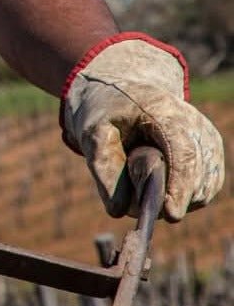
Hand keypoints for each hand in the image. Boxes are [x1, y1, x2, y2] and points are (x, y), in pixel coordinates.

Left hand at [61, 35, 225, 220]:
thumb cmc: (107, 111)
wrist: (125, 92)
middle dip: (166, 192)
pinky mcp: (212, 156)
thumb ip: (104, 168)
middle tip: (131, 174)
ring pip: (201, 189)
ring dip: (172, 194)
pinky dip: (181, 193)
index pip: (183, 152)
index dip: (179, 184)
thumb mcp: (93, 132)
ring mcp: (208, 141)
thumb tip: (118, 210)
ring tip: (141, 165)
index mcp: (165, 111)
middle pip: (194, 176)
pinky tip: (159, 178)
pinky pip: (202, 191)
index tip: (171, 214)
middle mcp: (196, 125)